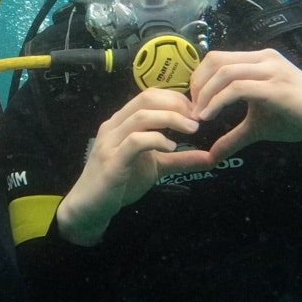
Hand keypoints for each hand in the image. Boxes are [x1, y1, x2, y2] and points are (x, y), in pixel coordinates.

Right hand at [56, 88, 215, 244]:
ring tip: (191, 129)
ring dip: (171, 119)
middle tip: (197, 119)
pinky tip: (171, 147)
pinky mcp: (112, 161)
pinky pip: (135, 141)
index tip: (196, 112)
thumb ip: (180, 159)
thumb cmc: (120, 183)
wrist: (90, 207)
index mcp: (122, 121)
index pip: (149, 95)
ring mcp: (111, 142)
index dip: (176, 98)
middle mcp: (114, 126)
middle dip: (177, 104)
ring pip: (141, 116)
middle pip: (146, 98)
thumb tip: (211, 157)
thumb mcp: (156, 167)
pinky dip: (157, 140)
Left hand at [189, 48, 301, 160]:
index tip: (192, 104)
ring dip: (204, 95)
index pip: (216, 58)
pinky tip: (209, 117)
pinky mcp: (276, 87)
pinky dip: (217, 102)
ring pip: (223, 72)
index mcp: (258, 60)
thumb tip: (212, 157)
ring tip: (198, 116)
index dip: (198, 79)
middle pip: (214, 60)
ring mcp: (271, 70)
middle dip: (196, 85)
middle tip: (191, 110)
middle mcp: (263, 58)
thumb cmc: (300, 117)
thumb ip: (234, 137)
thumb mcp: (259, 126)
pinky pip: (237, 88)